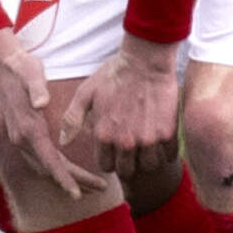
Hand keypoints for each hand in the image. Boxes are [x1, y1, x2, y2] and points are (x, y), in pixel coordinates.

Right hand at [0, 30, 105, 198]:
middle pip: (50, 169)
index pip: (48, 160)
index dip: (63, 178)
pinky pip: (42, 160)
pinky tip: (72, 171)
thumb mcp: (31, 72)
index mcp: (28, 127)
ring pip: (46, 167)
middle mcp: (22, 138)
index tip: (77, 195)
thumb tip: (41, 103)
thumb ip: (37, 88)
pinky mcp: (23, 137)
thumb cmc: (22, 68)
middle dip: (75, 182)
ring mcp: (20, 140)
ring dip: (68, 178)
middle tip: (101, 188)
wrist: (3, 66)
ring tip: (92, 186)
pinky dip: (58, 169)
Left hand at [62, 35, 185, 179]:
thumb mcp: (85, 93)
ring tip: (146, 145)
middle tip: (130, 150)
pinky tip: (161, 138)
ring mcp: (148, 139)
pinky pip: (169, 155)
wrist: (144, 62)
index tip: (113, 152)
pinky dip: (166, 151)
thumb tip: (63, 142)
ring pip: (149, 166)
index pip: (106, 166)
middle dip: (127, 163)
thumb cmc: (113, 75)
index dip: (109, 160)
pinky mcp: (168, 133)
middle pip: (127, 170)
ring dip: (147, 158)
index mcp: (103, 134)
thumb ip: (72, 120)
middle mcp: (125, 141)